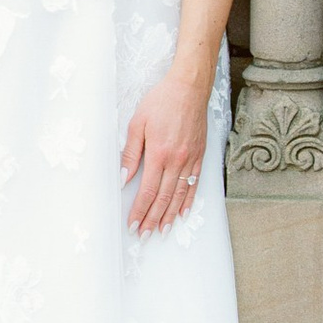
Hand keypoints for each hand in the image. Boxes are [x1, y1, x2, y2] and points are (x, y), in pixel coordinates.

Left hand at [122, 65, 211, 234]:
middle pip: (164, 198)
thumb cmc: (161, 102)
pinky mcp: (199, 156)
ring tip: (162, 230)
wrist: (189, 88)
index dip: (140, 210)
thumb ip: (131, 153)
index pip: (148, 191)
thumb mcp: (137, 123)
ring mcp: (190, 160)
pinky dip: (188, 201)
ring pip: (180, 195)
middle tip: (145, 234)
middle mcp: (177, 160)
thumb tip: (123, 178)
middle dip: (153, 219)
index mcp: (159, 153)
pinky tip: (182, 212)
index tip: (133, 224)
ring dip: (170, 215)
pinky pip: (194, 184)